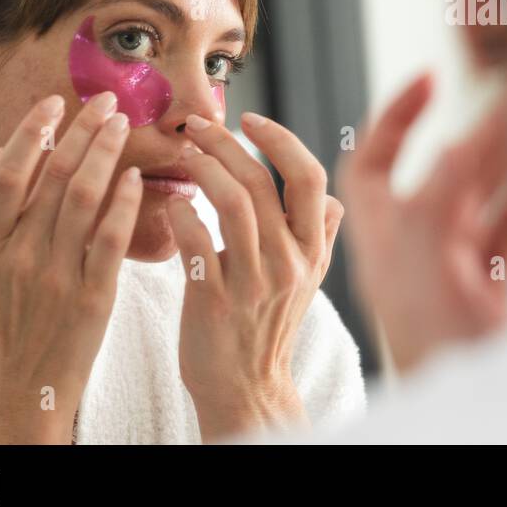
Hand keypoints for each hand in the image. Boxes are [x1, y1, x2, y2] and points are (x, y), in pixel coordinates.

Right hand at [0, 92, 141, 443]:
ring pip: (83, 197)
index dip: (32, 131)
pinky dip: (125, 202)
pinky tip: (137, 177)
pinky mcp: (92, 297)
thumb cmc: (2, 319)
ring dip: (106, 153)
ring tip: (123, 124)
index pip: (8, 172)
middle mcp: (17, 255)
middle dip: (82, 130)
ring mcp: (55, 275)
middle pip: (52, 175)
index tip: (56, 102)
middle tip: (106, 100)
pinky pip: (111, 238)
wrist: (20, 388)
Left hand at [164, 112, 342, 441]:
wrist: (245, 388)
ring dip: (203, 169)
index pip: (310, 176)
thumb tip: (335, 198)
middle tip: (196, 126)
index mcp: (313, 249)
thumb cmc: (269, 327)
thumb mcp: (310, 281)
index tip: (250, 118)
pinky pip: (196, 243)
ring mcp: (253, 283)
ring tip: (182, 155)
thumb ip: (321, 236)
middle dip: (226, 143)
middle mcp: (289, 262)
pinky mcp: (213, 301)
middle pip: (263, 182)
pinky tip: (170, 202)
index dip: (280, 139)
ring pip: (232, 204)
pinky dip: (181, 213)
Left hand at [339, 73, 506, 374]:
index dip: (395, 114)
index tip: (429, 77)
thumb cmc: (436, 347)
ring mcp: (456, 267)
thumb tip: (465, 131)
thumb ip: (443, 190)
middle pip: (440, 171)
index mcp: (385, 239)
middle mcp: (416, 247)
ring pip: (483, 196)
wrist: (471, 414)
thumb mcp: (431, 256)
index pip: (372, 162)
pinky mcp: (493, 287)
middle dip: (477, 132)